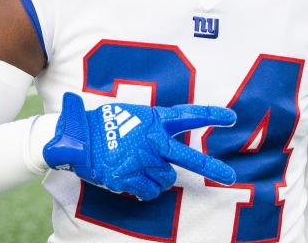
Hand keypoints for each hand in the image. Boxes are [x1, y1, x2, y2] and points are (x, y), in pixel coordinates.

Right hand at [42, 91, 236, 200]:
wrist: (76, 138)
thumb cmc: (103, 124)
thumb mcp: (130, 115)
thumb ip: (151, 126)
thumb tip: (166, 140)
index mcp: (155, 120)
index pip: (188, 116)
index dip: (211, 116)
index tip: (231, 118)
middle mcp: (153, 142)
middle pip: (190, 158)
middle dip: (212, 168)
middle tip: (230, 177)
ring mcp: (143, 162)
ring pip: (166, 180)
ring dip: (158, 178)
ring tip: (141, 169)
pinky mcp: (130, 179)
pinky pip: (149, 192)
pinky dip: (145, 190)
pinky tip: (133, 181)